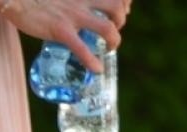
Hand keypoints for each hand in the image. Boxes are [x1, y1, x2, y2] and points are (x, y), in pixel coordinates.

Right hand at [1, 0, 127, 70]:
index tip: (124, 11)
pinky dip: (92, 61)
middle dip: (121, 22)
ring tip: (110, 48)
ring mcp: (73, 15)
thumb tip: (78, 8)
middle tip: (113, 32)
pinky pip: (82, 48)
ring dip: (115, 40)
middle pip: (118, 8)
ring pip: (107, 27)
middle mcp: (83, 0)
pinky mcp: (60, 30)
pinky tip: (97, 70)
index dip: (126, 4)